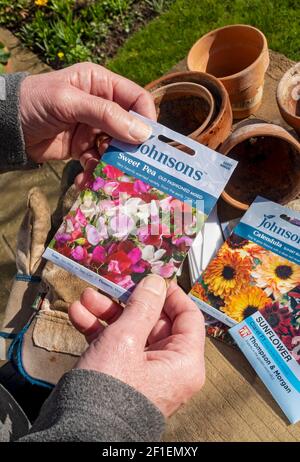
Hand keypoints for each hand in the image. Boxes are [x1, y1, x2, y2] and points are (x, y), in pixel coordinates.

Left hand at [19, 63, 154, 182]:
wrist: (6, 127)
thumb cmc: (34, 102)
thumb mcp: (69, 102)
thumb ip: (105, 115)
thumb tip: (142, 133)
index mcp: (101, 84)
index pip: (136, 98)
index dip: (146, 118)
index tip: (148, 141)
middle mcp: (101, 105)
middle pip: (129, 127)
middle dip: (129, 147)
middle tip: (130, 165)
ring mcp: (93, 129)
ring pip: (116, 149)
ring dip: (112, 163)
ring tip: (104, 174)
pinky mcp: (83, 148)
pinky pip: (98, 162)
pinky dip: (95, 172)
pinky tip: (87, 179)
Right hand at [69, 275, 204, 416]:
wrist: (80, 433)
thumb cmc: (111, 389)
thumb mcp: (126, 338)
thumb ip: (142, 306)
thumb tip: (156, 282)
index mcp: (184, 361)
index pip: (189, 317)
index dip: (171, 294)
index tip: (152, 278)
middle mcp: (169, 366)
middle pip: (155, 321)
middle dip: (127, 301)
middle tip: (109, 285)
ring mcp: (145, 371)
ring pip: (131, 331)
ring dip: (107, 313)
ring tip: (86, 299)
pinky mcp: (124, 375)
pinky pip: (117, 345)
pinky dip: (99, 330)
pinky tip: (79, 316)